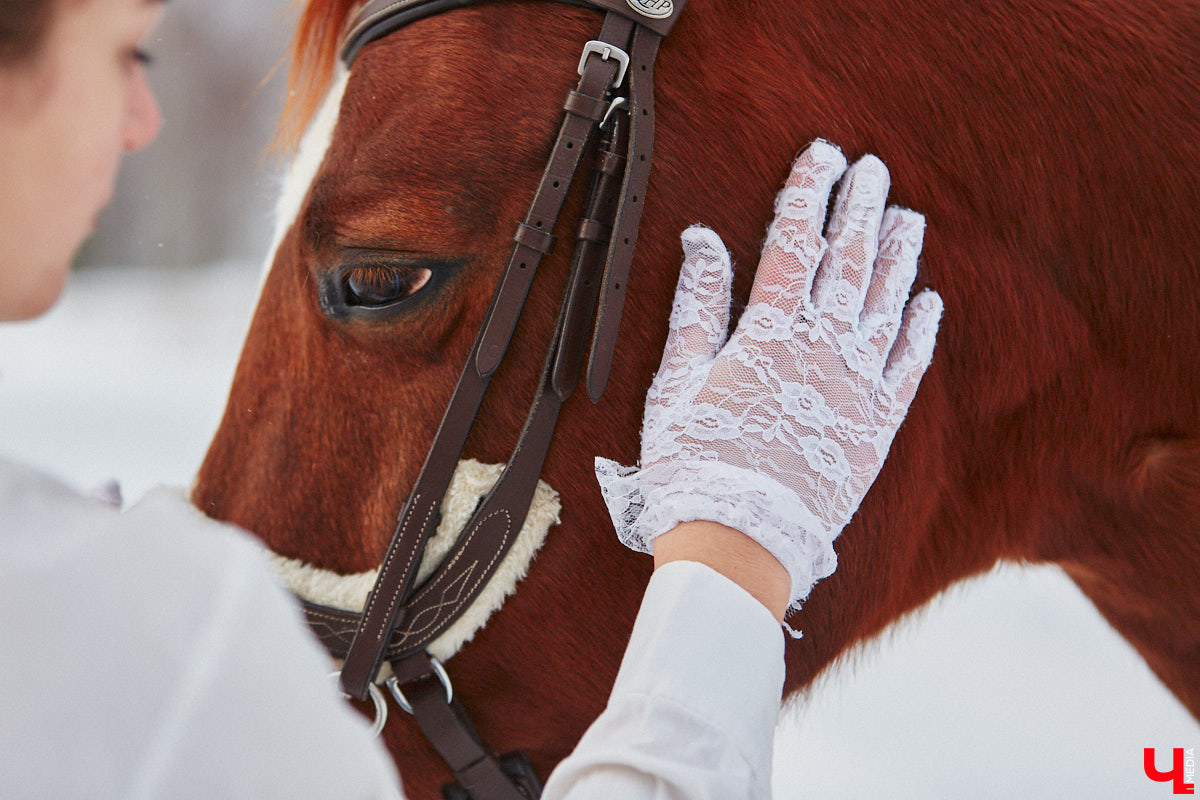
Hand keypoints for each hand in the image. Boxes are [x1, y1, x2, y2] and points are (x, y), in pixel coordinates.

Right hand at [596, 140, 942, 611]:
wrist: (740, 541)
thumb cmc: (695, 464)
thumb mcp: (676, 381)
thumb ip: (697, 307)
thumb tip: (703, 240)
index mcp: (769, 334)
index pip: (795, 244)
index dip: (808, 194)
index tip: (822, 153)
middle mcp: (822, 350)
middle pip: (848, 262)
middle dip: (861, 207)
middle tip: (874, 167)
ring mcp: (856, 388)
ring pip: (886, 305)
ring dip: (899, 256)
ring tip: (909, 216)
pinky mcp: (877, 427)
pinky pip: (908, 368)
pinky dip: (921, 331)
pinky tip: (930, 301)